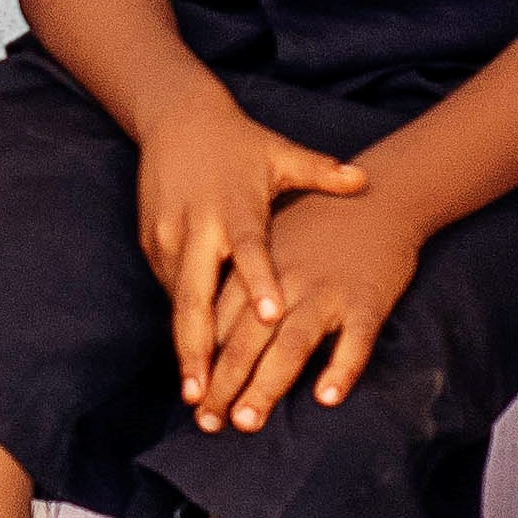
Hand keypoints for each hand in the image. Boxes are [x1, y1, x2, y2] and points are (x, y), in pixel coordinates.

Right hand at [132, 89, 368, 426]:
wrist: (176, 119)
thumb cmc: (239, 141)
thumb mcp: (280, 154)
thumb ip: (321, 173)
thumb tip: (365, 180)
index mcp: (235, 208)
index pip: (249, 250)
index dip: (259, 283)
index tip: (271, 317)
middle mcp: (197, 228)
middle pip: (195, 299)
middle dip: (197, 351)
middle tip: (205, 397)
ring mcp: (168, 239)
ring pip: (178, 305)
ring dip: (185, 352)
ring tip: (195, 397)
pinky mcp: (151, 245)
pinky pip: (170, 293)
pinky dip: (182, 328)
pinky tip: (190, 366)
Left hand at [201, 192, 426, 431]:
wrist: (382, 196)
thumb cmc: (318, 230)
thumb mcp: (271, 247)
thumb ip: (242, 287)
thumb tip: (207, 339)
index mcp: (258, 270)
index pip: (220, 322)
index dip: (203, 362)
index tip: (192, 399)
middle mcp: (287, 281)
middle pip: (247, 339)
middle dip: (224, 384)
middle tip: (208, 423)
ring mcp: (328, 291)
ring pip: (292, 343)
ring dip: (267, 385)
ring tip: (247, 421)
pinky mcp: (369, 299)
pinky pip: (356, 339)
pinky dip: (343, 367)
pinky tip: (327, 397)